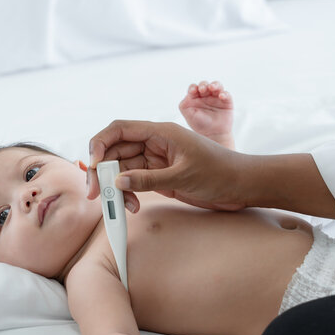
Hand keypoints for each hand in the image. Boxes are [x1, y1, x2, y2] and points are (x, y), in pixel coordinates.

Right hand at [87, 120, 245, 212]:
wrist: (241, 185)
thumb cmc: (220, 172)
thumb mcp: (184, 175)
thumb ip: (149, 179)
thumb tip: (118, 181)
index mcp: (160, 132)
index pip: (119, 129)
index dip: (100, 144)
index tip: (92, 165)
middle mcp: (154, 143)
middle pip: (116, 150)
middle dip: (102, 170)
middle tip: (96, 193)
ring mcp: (155, 160)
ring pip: (122, 168)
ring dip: (115, 186)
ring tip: (119, 205)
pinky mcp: (158, 176)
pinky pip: (134, 181)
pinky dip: (128, 193)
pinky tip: (132, 206)